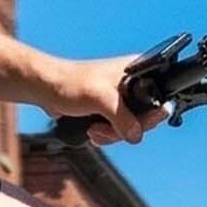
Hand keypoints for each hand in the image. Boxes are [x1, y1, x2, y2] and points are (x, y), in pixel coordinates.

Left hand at [42, 52, 168, 145]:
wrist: (46, 89)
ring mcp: (121, 98)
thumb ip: (123, 117)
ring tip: (94, 130)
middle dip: (124, 129)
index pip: (159, 99)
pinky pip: (117, 129)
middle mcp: (132, 83)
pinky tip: (92, 131)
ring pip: (130, 127)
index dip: (149, 117)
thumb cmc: (71, 84)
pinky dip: (106, 135)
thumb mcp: (102, 100)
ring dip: (112, 134)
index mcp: (137, 71)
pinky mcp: (109, 109)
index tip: (134, 126)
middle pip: (145, 118)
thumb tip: (136, 135)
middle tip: (106, 127)